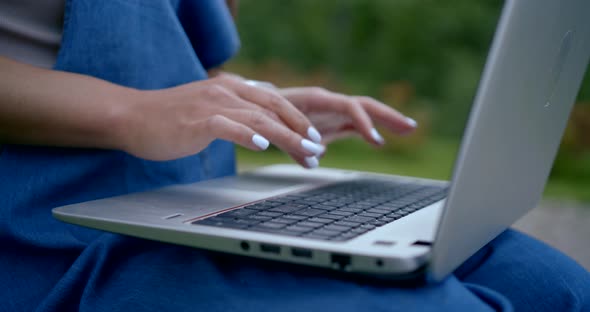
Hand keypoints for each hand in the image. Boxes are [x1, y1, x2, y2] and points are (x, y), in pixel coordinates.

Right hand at [121, 75, 324, 167]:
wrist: (131, 116)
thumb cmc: (170, 118)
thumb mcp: (209, 110)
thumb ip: (235, 115)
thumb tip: (261, 129)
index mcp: (231, 88)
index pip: (274, 101)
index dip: (298, 119)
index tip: (314, 139)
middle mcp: (225, 91)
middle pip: (273, 108)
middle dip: (300, 130)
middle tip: (318, 150)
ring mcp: (211, 104)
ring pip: (258, 118)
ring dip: (286, 137)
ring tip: (305, 152)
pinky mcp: (197, 121)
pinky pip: (228, 127)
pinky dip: (248, 135)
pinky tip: (263, 146)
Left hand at [278, 87, 416, 145]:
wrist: (259, 110)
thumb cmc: (265, 115)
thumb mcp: (274, 127)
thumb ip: (292, 142)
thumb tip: (314, 158)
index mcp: (317, 99)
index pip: (349, 106)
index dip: (364, 122)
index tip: (376, 140)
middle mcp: (329, 103)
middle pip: (365, 106)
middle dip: (388, 115)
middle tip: (409, 127)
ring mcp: (332, 113)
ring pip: (366, 114)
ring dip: (387, 120)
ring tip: (409, 129)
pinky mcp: (332, 123)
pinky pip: (358, 125)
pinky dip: (371, 131)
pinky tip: (384, 140)